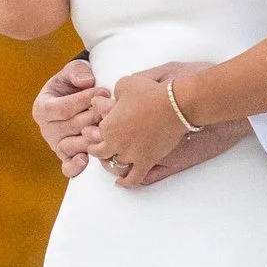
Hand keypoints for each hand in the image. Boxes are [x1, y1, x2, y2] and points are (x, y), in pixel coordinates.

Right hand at [33, 58, 102, 178]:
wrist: (77, 98)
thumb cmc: (74, 83)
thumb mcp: (73, 71)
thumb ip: (77, 71)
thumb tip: (86, 82)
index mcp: (42, 107)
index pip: (61, 108)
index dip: (82, 100)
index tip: (103, 92)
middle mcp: (46, 129)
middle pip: (70, 127)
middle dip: (93, 117)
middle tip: (111, 108)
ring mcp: (56, 144)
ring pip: (72, 146)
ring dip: (91, 138)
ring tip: (107, 127)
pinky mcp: (67, 157)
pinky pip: (68, 166)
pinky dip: (76, 166)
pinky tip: (86, 160)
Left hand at [89, 71, 192, 185]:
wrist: (175, 105)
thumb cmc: (151, 93)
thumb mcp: (125, 84)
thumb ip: (113, 93)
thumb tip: (113, 97)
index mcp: (107, 126)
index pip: (93, 130)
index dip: (92, 126)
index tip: (91, 125)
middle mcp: (115, 144)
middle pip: (99, 150)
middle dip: (94, 146)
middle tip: (93, 142)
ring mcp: (131, 155)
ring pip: (113, 164)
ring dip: (108, 161)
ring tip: (107, 158)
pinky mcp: (146, 162)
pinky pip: (133, 178)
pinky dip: (125, 182)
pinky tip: (120, 182)